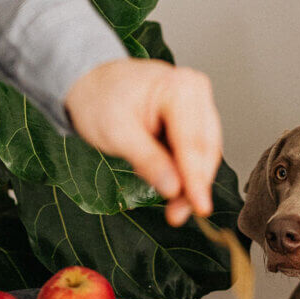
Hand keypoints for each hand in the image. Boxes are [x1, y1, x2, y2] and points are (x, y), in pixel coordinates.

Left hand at [65, 58, 222, 226]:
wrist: (93, 84)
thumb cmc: (100, 98)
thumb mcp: (116, 132)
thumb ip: (148, 160)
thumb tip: (174, 188)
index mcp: (180, 88)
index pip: (193, 143)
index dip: (196, 179)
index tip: (200, 207)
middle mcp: (197, 93)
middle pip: (205, 150)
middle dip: (194, 185)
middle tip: (178, 214)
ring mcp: (199, 105)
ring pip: (206, 154)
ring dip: (193, 183)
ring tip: (175, 207)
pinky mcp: (197, 120)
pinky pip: (199, 152)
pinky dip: (188, 173)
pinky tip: (174, 186)